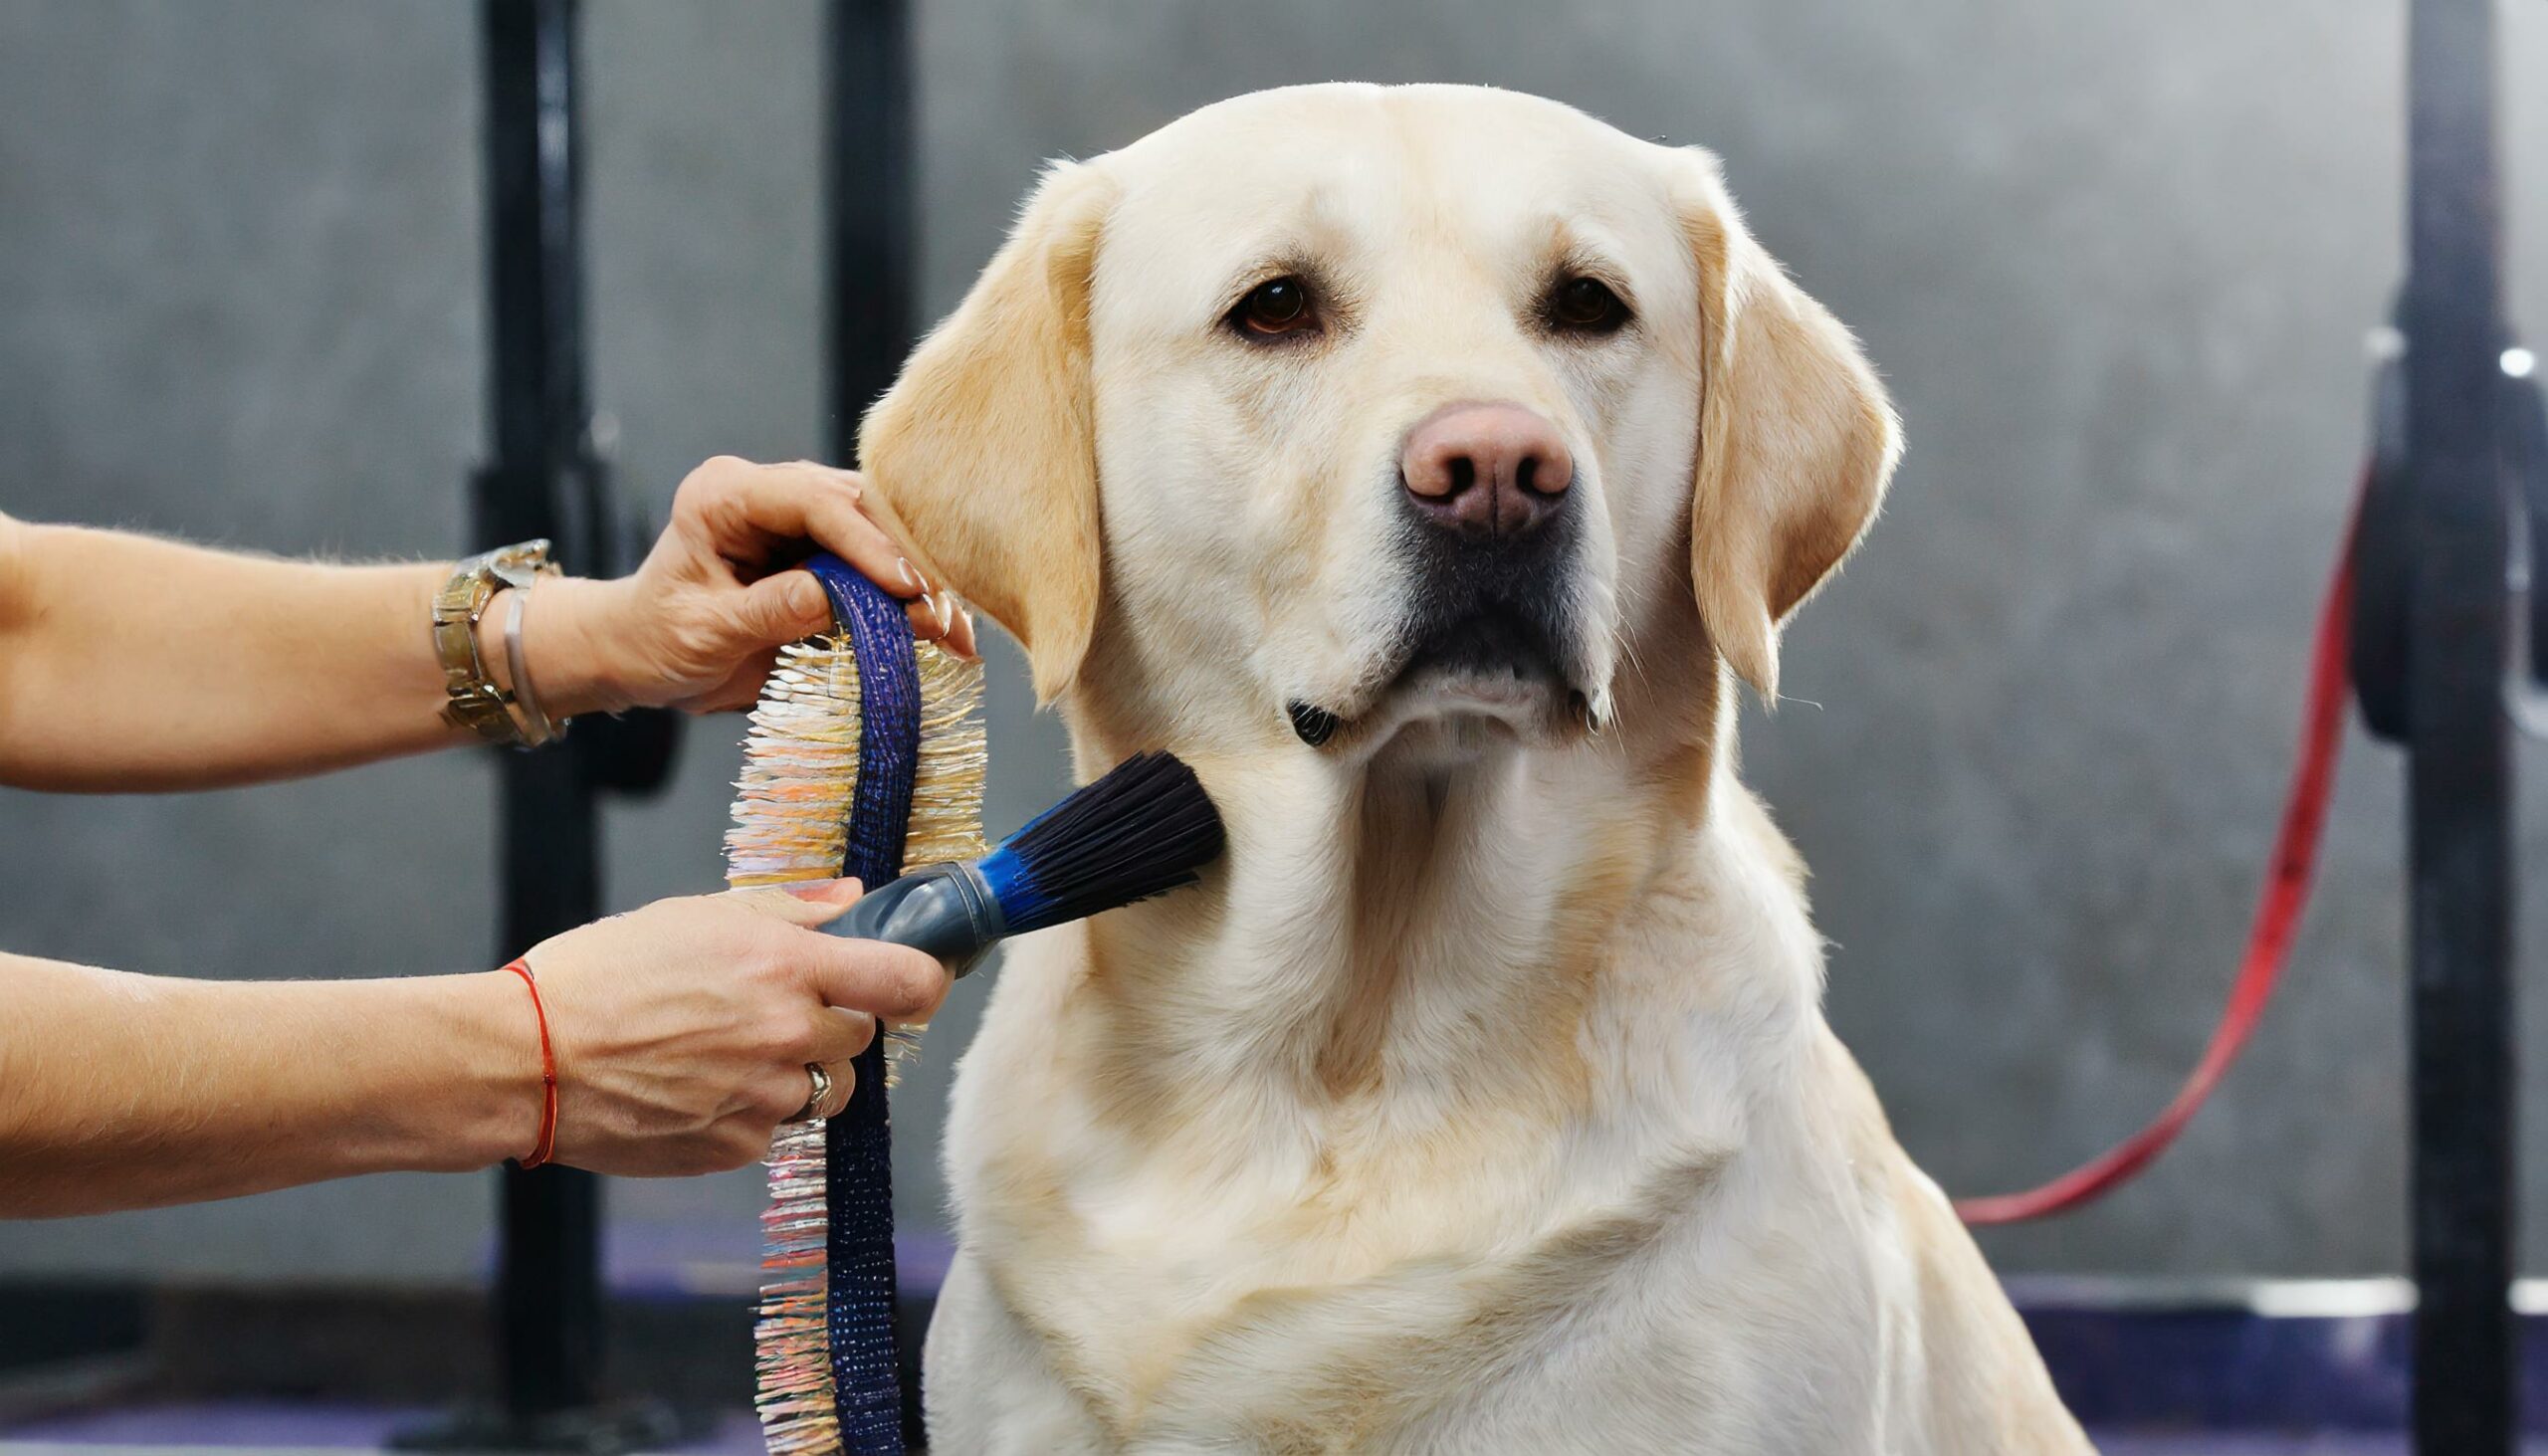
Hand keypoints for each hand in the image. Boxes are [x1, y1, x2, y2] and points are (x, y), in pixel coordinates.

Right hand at [512, 878, 949, 1176]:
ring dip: (799, 1073)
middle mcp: (789, 1037)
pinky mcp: (737, 1148)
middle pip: (864, 1039)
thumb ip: (789, 911)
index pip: (910, 982)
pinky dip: (751, 1111)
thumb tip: (851, 902)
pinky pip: (775, 1128)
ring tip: (729, 1051)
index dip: (922, 981)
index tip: (911, 980)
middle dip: (833, 1025)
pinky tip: (697, 1086)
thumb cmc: (600, 976)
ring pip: (827, 1091)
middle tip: (773, 1010)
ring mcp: (766, 1099)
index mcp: (787, 968)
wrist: (528, 1060)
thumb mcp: (695, 916)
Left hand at [523, 456, 980, 716]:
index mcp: (725, 494)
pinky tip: (942, 630)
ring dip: (918, 582)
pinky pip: (874, 565)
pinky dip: (908, 600)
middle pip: (858, 509)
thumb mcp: (706, 632)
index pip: (811, 500)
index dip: (866, 541)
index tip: (907, 588)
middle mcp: (767, 494)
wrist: (640, 656)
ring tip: (955, 630)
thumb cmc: (656, 640)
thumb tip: (842, 599)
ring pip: (878, 534)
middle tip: (948, 614)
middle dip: (906, 563)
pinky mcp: (819, 552)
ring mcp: (796, 520)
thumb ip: (772, 610)